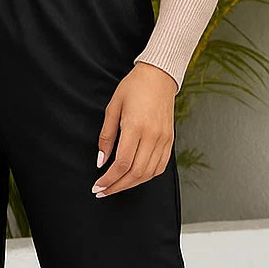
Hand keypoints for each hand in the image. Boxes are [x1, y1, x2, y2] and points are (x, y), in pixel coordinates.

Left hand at [91, 62, 177, 196]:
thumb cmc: (134, 87)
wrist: (159, 76)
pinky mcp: (170, 140)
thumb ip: (106, 137)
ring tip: (116, 187)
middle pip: (136, 173)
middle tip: (103, 192)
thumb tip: (101, 160)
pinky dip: (147, 176)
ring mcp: (164, 139)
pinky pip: (160, 166)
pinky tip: (135, 178)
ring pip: (149, 173)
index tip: (98, 186)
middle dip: (117, 186)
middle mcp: (153, 135)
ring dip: (131, 184)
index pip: (123, 163)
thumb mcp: (112, 108)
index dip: (109, 179)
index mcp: (136, 127)